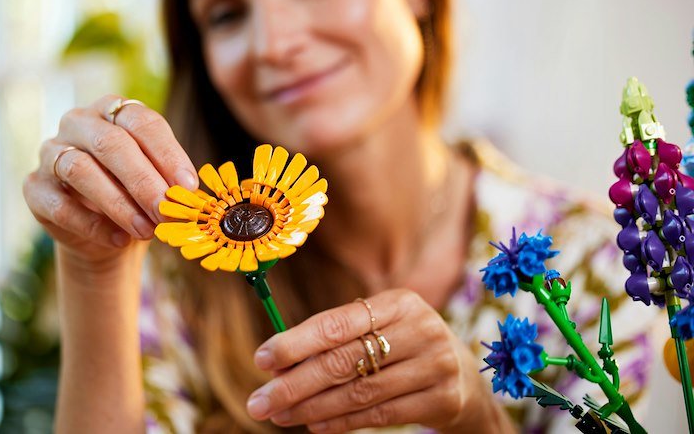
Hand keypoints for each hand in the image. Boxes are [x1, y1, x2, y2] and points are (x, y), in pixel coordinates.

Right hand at [23, 95, 197, 271]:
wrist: (106, 234)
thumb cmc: (138, 196)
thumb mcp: (158, 183)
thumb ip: (169, 181)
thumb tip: (186, 192)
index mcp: (114, 111)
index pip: (141, 122)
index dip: (167, 154)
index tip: (188, 186)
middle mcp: (79, 123)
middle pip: (110, 144)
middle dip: (143, 181)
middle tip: (166, 210)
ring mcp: (51, 152)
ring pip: (80, 170)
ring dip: (119, 204)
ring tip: (146, 230)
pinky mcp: (34, 187)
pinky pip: (59, 205)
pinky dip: (92, 225)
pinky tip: (119, 240)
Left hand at [246, 289, 511, 432]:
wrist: (464, 377)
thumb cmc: (403, 346)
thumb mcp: (379, 329)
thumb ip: (334, 340)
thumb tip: (276, 364)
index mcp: (399, 302)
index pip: (336, 323)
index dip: (295, 342)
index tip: (261, 360)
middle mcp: (420, 328)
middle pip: (344, 360)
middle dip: (294, 383)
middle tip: (259, 401)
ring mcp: (435, 364)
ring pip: (359, 391)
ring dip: (311, 407)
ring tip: (280, 415)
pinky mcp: (442, 398)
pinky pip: (380, 414)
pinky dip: (342, 422)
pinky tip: (314, 425)